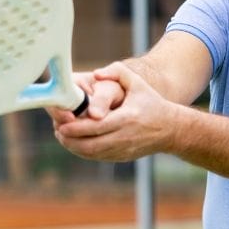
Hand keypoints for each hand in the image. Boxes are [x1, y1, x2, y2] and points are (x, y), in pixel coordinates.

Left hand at [54, 62, 178, 161]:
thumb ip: (116, 72)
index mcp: (127, 118)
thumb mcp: (137, 83)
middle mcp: (124, 136)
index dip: (76, 128)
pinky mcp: (122, 157)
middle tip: (58, 130)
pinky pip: (98, 157)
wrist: (171, 129)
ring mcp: (123, 149)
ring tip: (63, 136)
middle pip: (91, 144)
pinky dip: (84, 152)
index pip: (97, 126)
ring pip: (92, 153)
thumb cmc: (151, 103)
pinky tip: (75, 143)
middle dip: (70, 140)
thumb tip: (96, 75)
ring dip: (74, 147)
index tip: (62, 124)